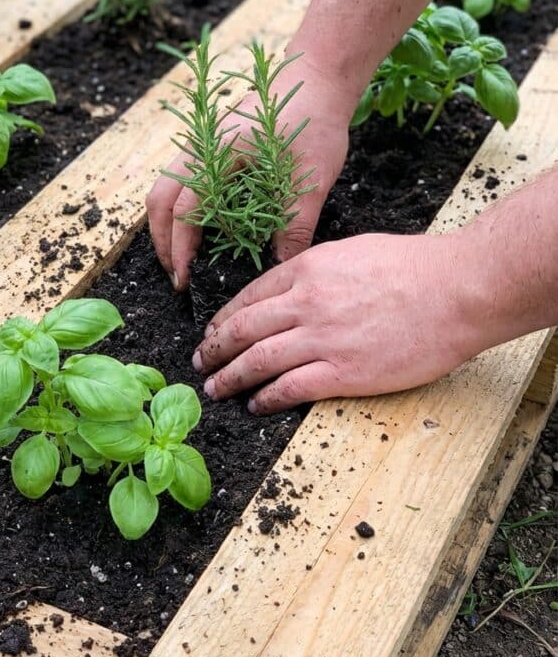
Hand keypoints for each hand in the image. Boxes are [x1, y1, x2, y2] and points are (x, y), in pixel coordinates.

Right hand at [146, 56, 357, 289]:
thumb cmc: (313, 118)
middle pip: (160, 200)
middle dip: (162, 241)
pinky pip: (181, 180)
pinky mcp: (211, 145)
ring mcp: (202, 144)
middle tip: (178, 275)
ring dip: (167, 224)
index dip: (180, 248)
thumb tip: (283, 266)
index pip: (185, 210)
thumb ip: (296, 224)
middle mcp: (200, 148)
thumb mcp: (310, 177)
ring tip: (182, 256)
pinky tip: (200, 228)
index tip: (185, 279)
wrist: (317, 76)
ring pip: (166, 189)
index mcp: (217, 153)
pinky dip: (180, 208)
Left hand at [191, 231, 482, 413]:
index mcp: (308, 269)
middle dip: (215, 349)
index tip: (213, 332)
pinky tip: (255, 404)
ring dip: (230, 377)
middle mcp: (306, 303)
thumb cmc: (414, 267)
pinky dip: (266, 397)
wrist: (456, 290)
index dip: (224, 318)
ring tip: (215, 389)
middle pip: (243, 329)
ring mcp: (323, 339)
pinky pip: (290, 387)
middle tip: (200, 363)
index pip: (249, 296)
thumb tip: (297, 289)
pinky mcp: (344, 372)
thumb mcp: (352, 252)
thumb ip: (318, 271)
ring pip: (258, 360)